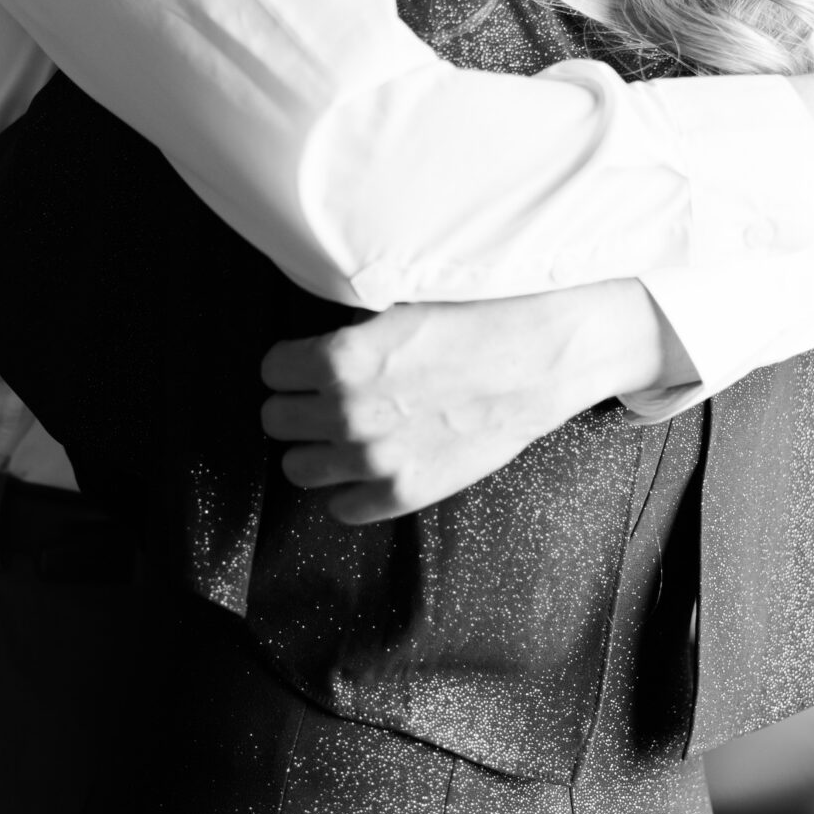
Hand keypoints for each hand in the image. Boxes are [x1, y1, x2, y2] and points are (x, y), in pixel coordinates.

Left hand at [259, 278, 681, 523]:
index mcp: (340, 358)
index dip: (290, 364)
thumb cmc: (478, 319)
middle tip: (324, 397)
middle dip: (296, 405)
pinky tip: (369, 466)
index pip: (271, 371)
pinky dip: (348, 490)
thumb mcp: (400, 305)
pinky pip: (342, 508)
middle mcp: (348, 412)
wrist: (542, 357)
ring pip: (298, 468)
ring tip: (343, 432)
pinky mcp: (405, 492)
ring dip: (315, 449)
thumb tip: (314, 343)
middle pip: (276, 420)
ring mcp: (375, 458)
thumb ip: (349, 332)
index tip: (308, 364)